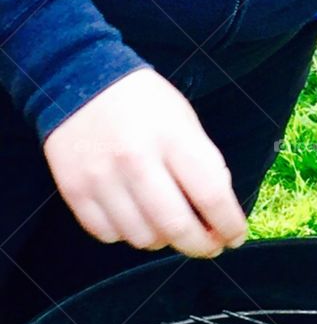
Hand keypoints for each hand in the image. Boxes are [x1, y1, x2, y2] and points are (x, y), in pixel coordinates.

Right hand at [43, 69, 246, 258]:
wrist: (77, 77)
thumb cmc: (142, 104)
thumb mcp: (184, 121)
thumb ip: (205, 165)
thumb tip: (220, 213)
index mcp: (171, 138)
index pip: (211, 197)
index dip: (230, 227)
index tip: (235, 237)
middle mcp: (135, 159)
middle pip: (177, 227)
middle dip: (202, 246)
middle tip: (210, 246)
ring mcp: (101, 177)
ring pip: (143, 238)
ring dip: (163, 240)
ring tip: (168, 225)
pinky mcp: (74, 189)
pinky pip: (109, 235)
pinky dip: (127, 234)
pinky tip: (134, 217)